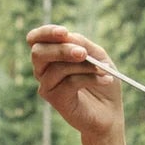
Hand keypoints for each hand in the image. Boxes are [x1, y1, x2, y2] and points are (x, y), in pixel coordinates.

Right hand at [27, 25, 123, 142]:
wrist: (110, 111)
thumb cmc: (102, 79)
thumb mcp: (97, 55)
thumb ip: (82, 44)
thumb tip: (68, 36)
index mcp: (50, 55)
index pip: (34, 39)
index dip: (45, 33)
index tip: (64, 32)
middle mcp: (43, 70)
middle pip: (38, 52)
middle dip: (62, 50)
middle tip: (83, 53)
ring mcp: (47, 86)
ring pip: (57, 68)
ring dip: (83, 66)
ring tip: (103, 69)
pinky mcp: (55, 100)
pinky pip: (69, 83)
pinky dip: (90, 78)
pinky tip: (106, 79)